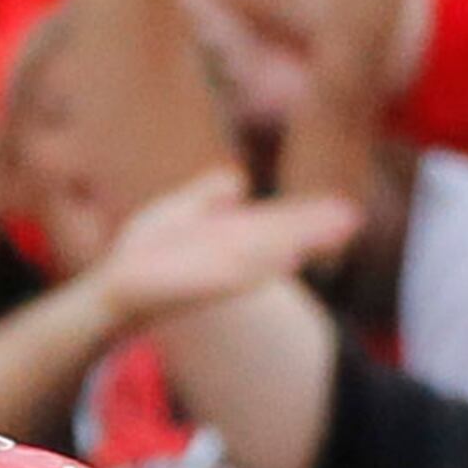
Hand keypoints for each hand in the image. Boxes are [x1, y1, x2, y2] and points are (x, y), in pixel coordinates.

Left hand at [88, 165, 362, 330]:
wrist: (113, 287)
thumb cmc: (144, 254)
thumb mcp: (177, 213)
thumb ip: (207, 197)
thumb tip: (238, 181)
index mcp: (231, 237)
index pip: (279, 223)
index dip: (310, 218)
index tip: (346, 212)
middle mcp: (232, 254)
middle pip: (282, 236)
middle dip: (316, 228)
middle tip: (353, 219)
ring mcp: (220, 270)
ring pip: (269, 251)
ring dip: (301, 241)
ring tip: (334, 231)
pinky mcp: (203, 284)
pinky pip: (239, 271)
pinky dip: (263, 264)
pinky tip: (288, 256)